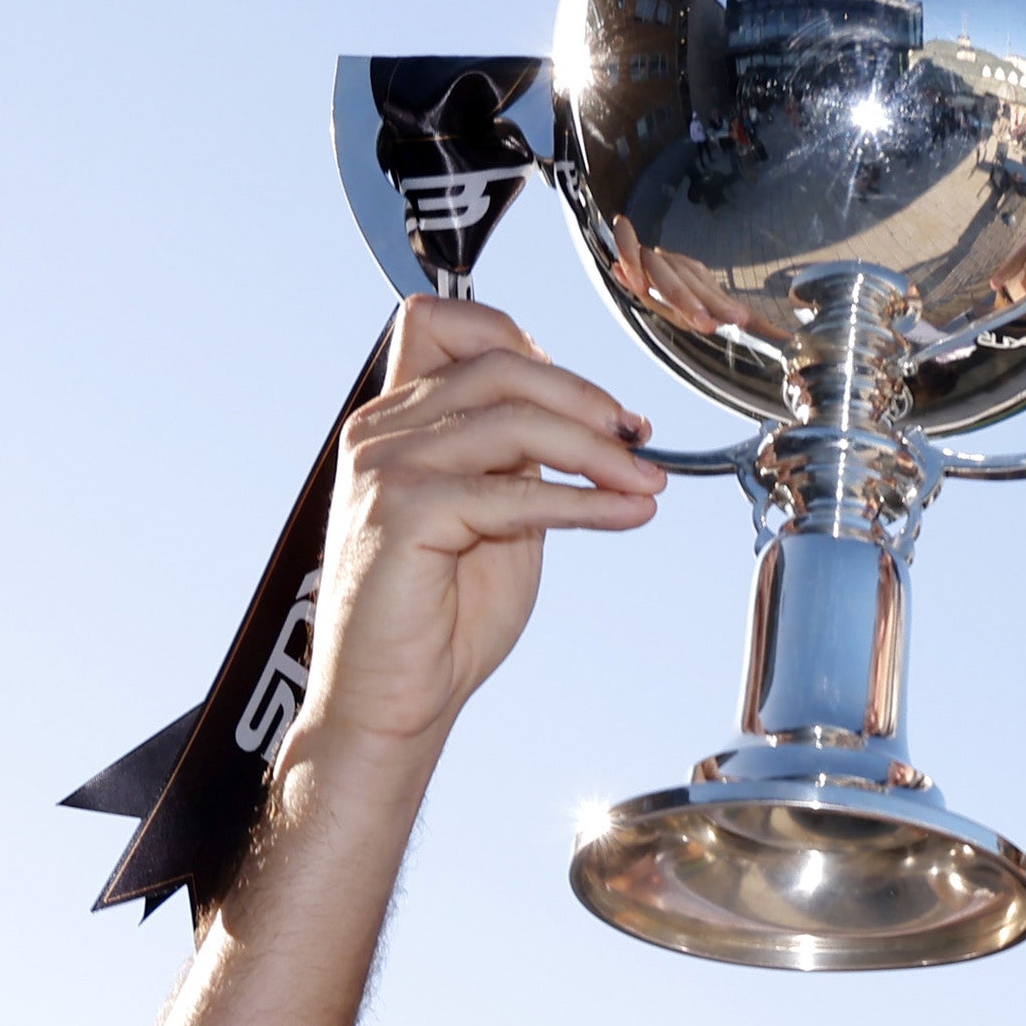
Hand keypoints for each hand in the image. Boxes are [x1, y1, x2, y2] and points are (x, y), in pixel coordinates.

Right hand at [301, 296, 664, 759]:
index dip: (522, 340)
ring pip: (512, 419)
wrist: (391, 702)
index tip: (585, 397)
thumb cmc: (438, 622)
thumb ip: (517, 459)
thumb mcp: (491, 515)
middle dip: (583, 397)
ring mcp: (386, 466)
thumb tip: (586, 421)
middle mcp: (380, 430)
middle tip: (637, 436)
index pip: (444, 322)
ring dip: (595, 449)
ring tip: (645, 479)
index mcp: (394, 420)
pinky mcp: (405, 512)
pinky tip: (625, 512)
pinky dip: (584, 499)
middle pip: (497, 365)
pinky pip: (513, 490)